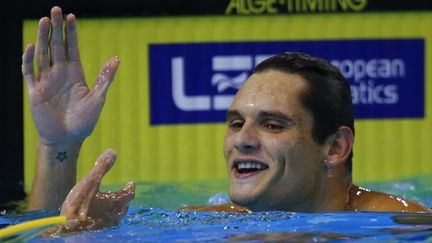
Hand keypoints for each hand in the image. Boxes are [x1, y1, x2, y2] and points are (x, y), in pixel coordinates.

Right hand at [22, 6, 118, 144]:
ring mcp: (46, 81)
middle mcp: (60, 73)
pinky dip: (29, 60)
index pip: (72, 47)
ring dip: (42, 38)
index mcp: (75, 73)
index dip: (71, 33)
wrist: (68, 139)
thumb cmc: (85, 121)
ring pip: (43, 54)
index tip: (71, 16)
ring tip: (44, 20)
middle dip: (56, 28)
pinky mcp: (35, 91)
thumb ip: (105, 78)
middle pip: (56, 46)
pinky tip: (31, 46)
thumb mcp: (98, 98)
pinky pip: (30, 72)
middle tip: (56, 10)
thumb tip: (117, 57)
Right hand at [44, 149, 134, 235]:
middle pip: (124, 206)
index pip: (129, 193)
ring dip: (118, 209)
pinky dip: (108, 218)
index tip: (131, 183)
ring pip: (117, 216)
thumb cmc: (77, 207)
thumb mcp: (89, 182)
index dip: (130, 187)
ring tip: (116, 206)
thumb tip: (112, 151)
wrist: (66, 233)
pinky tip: (101, 219)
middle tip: (125, 193)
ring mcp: (107, 226)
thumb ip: (101, 167)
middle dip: (125, 198)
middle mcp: (114, 215)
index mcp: (114, 202)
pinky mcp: (98, 233)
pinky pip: (108, 225)